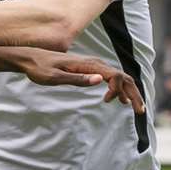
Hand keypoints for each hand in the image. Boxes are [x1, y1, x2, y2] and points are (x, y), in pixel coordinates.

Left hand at [19, 53, 146, 113]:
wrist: (30, 59)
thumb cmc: (40, 69)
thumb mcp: (55, 77)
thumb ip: (78, 79)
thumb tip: (100, 80)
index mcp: (88, 65)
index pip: (115, 76)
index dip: (120, 90)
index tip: (112, 103)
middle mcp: (93, 63)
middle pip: (122, 76)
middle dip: (133, 93)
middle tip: (140, 111)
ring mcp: (92, 65)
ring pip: (117, 77)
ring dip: (127, 92)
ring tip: (133, 107)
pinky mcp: (88, 69)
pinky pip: (109, 77)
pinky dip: (117, 88)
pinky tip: (116, 99)